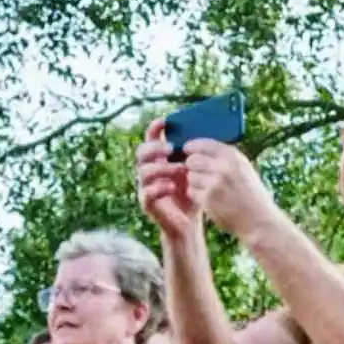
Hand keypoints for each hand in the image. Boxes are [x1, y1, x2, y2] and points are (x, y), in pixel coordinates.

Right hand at [136, 121, 199, 235]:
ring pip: (143, 171)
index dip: (154, 128)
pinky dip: (159, 187)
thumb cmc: (192, 192)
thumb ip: (194, 155)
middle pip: (141, 152)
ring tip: (179, 170)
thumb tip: (203, 134)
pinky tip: (172, 187)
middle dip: (155, 148)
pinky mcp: (146, 203)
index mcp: (159, 159)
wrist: (189, 221)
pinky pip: (146, 192)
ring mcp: (145, 186)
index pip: (150, 138)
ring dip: (161, 168)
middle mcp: (148, 170)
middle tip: (171, 149)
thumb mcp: (196, 170)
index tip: (164, 121)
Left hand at [182, 139, 278, 239]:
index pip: (205, 144)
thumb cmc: (250, 193)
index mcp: (233, 157)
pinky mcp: (208, 199)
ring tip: (208, 189)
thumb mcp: (244, 168)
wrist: (258, 219)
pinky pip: (192, 192)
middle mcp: (224, 167)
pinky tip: (208, 200)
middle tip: (198, 174)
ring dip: (194, 182)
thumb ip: (225, 157)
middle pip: (192, 160)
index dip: (193, 146)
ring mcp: (215, 183)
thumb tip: (199, 148)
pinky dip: (196, 196)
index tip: (187, 149)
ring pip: (190, 176)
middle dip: (192, 166)